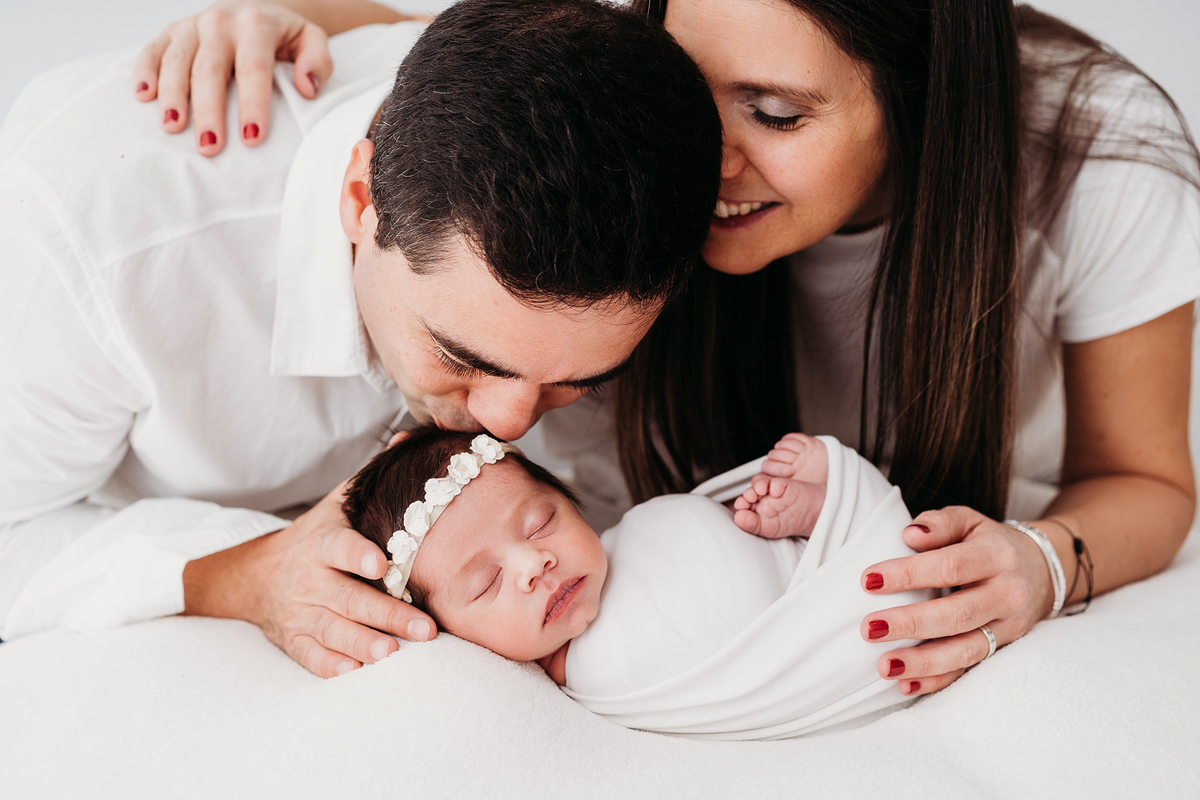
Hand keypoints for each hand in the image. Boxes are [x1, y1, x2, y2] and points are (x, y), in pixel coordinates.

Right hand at [133, 2, 333, 155]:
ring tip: (172, 128)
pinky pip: (152, 50)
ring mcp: (192, 25)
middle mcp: (220, 21)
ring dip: (172, 95)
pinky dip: (144, 71)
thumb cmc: (285, 38)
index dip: (253, 103)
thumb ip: (317, 61)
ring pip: (177, 61)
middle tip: (209, 145)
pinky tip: (143, 96)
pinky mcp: (171, 31)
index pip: (254, 68)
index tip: (253, 137)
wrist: (255, 9)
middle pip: (210, 69)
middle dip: (209, 109)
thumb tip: (308, 87)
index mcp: (256, 24)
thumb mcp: (311, 41)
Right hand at [183, 479, 435, 677]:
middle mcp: (308, 579)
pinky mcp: (293, 640)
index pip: (339, 548)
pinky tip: (355, 671)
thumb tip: (411, 439)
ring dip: (363, 644)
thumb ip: (372, 477)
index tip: (382, 566)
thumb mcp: (338, 503)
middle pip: (348, 599)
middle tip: (424, 628)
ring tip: (393, 653)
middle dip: (386, 614)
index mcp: (322, 543)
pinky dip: (331, 665)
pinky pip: (310, 657)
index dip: (358, 556)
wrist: (256, 574)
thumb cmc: (316, 537)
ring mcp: (299, 612)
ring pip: (332, 631)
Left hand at [859, 506, 1056, 695]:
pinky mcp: (1005, 650)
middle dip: (911, 624)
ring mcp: (1009, 627)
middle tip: (869, 628)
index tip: (868, 580)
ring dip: (923, 662)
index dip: (909, 574)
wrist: (1043, 571)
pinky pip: (970, 671)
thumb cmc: (989, 543)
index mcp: (996, 556)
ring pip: (967, 650)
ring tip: (884, 665)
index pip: (950, 566)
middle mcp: (1007, 594)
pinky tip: (905, 685)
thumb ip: (940, 524)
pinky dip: (937, 681)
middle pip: (958, 614)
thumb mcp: (969, 521)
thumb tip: (909, 534)